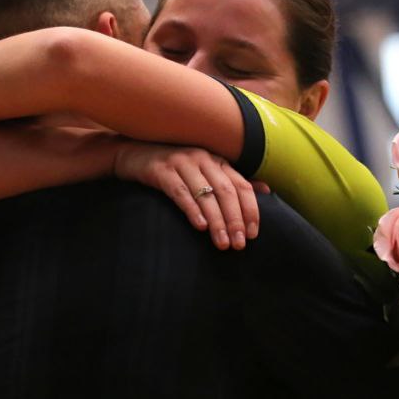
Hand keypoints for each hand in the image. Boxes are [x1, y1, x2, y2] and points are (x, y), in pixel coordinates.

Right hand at [114, 142, 258, 249]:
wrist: (133, 153)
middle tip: (239, 245)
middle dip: (235, 220)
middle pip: (226, 192)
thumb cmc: (174, 166)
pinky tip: (199, 226)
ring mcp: (181, 163)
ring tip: (221, 243)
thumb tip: (266, 190)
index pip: (241, 186)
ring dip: (217, 221)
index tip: (254, 234)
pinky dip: (192, 209)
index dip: (251, 210)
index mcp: (217, 160)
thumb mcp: (205, 170)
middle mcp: (203, 158)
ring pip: (206, 194)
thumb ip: (233, 180)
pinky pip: (179, 192)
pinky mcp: (161, 171)